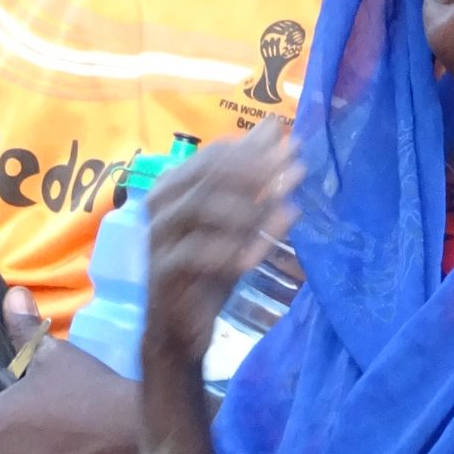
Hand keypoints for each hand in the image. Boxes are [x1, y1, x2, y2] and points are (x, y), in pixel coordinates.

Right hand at [143, 123, 301, 370]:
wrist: (181, 328)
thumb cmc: (208, 269)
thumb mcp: (238, 220)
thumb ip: (251, 174)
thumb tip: (276, 125)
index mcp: (174, 186)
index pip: (214, 155)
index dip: (256, 151)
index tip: (294, 151)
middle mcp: (160, 205)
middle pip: (206, 175)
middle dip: (256, 172)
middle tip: (295, 174)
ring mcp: (158, 238)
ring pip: (199, 208)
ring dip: (247, 208)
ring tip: (285, 213)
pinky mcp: (162, 272)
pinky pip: (193, 254)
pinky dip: (228, 251)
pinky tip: (259, 254)